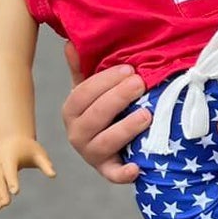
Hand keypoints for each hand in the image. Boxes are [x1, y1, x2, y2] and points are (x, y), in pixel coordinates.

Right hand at [0, 136, 55, 207]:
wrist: (10, 139)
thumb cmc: (27, 148)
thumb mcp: (38, 153)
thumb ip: (45, 164)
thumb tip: (53, 175)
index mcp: (9, 156)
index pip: (9, 169)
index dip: (12, 180)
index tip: (16, 192)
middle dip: (0, 191)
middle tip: (7, 203)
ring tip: (0, 206)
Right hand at [60, 45, 148, 182]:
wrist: (110, 144)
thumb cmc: (102, 109)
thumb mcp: (90, 88)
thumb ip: (82, 68)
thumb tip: (71, 43)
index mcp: (72, 110)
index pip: (83, 94)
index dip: (105, 81)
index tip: (128, 69)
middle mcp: (77, 133)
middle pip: (95, 116)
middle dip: (118, 98)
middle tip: (140, 83)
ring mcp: (92, 154)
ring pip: (105, 142)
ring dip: (125, 129)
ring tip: (147, 114)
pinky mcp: (107, 170)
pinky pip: (113, 175)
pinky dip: (123, 173)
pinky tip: (137, 167)